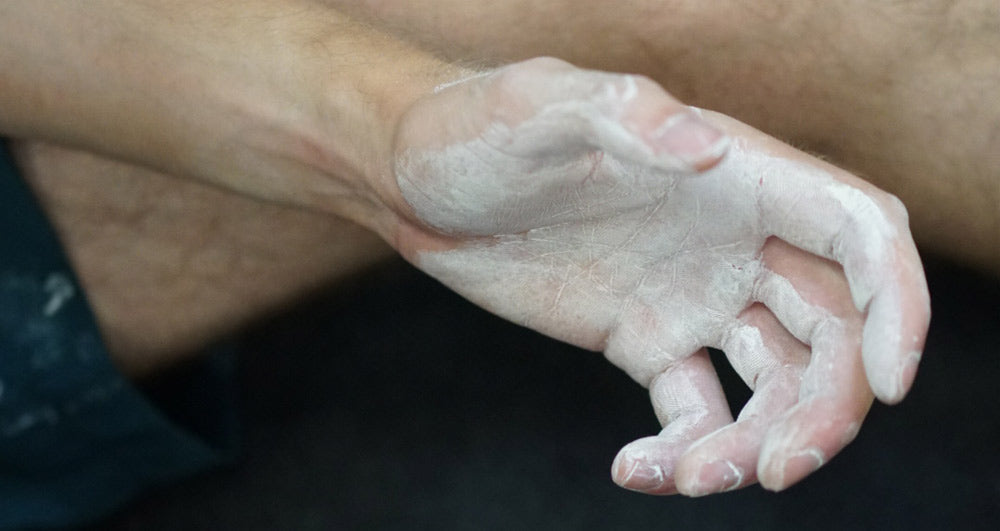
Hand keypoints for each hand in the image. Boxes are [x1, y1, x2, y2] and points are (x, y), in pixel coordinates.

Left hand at [388, 58, 929, 494]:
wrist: (415, 180)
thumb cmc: (474, 126)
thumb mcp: (540, 107)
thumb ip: (628, 117)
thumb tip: (713, 150)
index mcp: (736, 175)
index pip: (858, 236)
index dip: (896, 307)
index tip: (891, 386)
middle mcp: (732, 236)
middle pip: (831, 330)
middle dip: (825, 408)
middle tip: (773, 471)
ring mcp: (692, 292)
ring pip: (771, 383)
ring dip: (753, 443)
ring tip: (688, 477)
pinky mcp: (644, 336)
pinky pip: (694, 408)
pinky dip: (684, 450)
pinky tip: (634, 469)